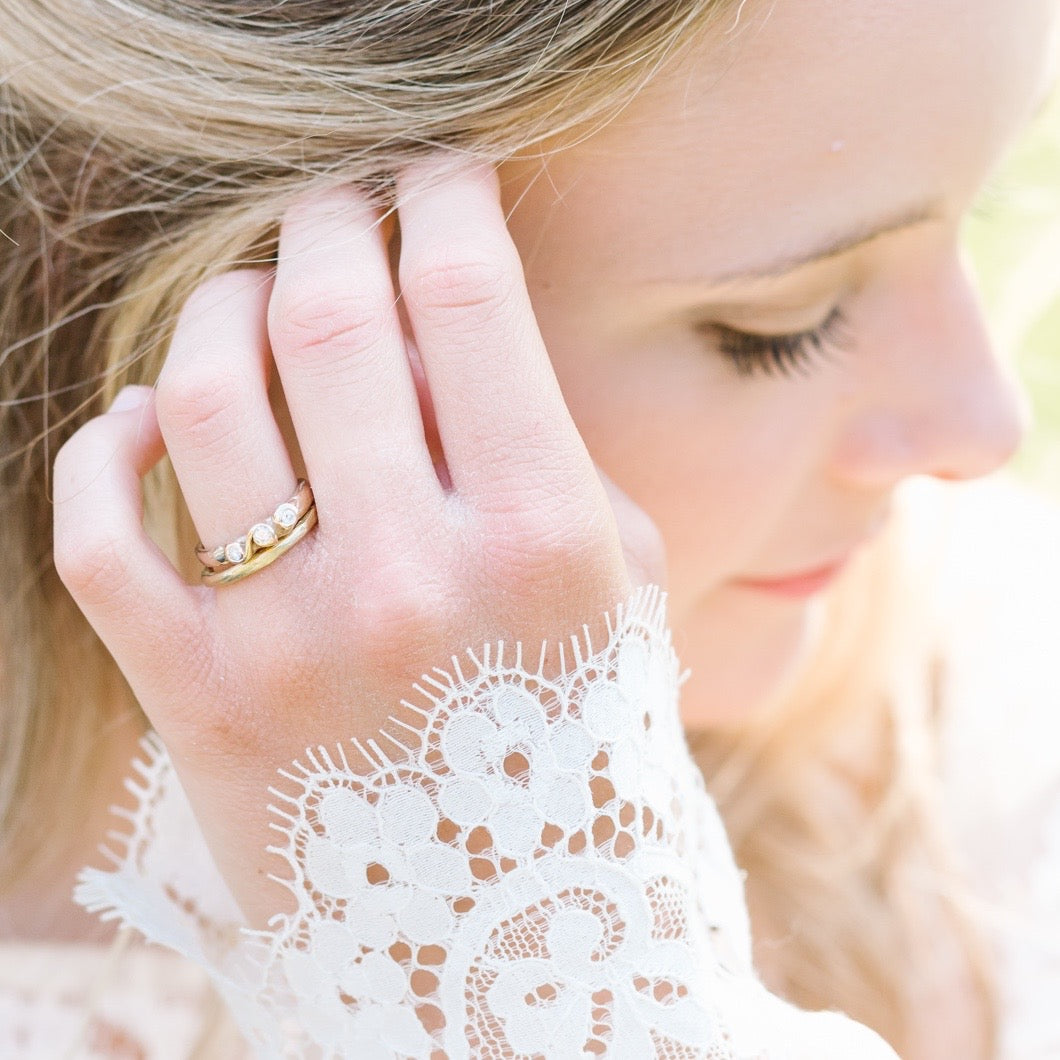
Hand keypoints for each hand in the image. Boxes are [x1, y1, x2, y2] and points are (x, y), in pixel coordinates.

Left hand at [52, 158, 664, 927]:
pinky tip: (151, 419)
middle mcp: (411, 583)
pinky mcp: (199, 701)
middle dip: (332, 219)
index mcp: (541, 543)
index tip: (440, 175)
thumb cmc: (585, 734)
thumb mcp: (617, 582)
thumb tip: (457, 322)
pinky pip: (103, 534)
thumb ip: (548, 444)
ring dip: (222, 307)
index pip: (468, 299)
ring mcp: (290, 644)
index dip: (446, 201)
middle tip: (344, 200)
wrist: (517, 931)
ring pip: (202, 398)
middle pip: (329, 319)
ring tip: (258, 290)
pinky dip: (108, 450)